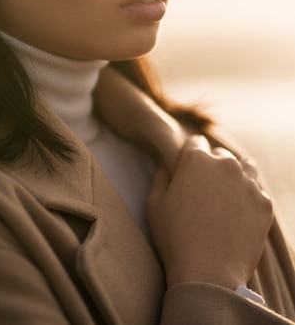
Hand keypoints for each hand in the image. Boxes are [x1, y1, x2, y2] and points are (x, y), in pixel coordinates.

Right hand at [146, 135, 272, 289]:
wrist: (208, 273)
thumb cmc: (175, 238)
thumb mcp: (154, 203)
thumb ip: (162, 175)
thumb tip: (168, 163)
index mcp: (195, 159)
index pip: (195, 143)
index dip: (189, 155)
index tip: (187, 169)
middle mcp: (225, 165)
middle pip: (219, 155)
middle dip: (212, 166)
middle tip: (204, 190)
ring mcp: (248, 183)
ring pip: (244, 167)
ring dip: (235, 175)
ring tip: (225, 195)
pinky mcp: (264, 203)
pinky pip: (257, 192)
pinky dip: (248, 199)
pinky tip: (237, 216)